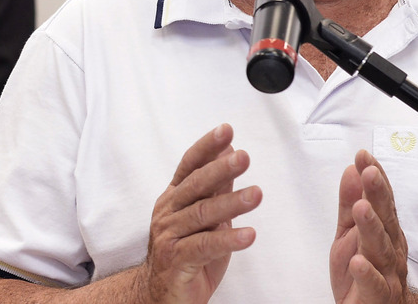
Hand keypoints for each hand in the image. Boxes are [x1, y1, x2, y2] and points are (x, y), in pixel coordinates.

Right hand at [138, 123, 261, 303]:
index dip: (208, 147)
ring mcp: (169, 236)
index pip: (190, 164)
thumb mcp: (205, 215)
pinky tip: (249, 234)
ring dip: (232, 203)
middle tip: (244, 158)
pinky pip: (205, 247)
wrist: (161, 295)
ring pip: (202, 214)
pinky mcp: (176, 261)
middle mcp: (168, 212)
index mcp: (174, 196)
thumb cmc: (186, 250)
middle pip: (196, 185)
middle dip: (221, 169)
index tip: (226, 130)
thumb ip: (216, 186)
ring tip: (256, 194)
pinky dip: (228, 240)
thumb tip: (231, 152)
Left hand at [330, 150, 411, 303]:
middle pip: (385, 218)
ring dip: (371, 227)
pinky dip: (367, 273)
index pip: (381, 199)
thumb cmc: (365, 273)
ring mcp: (387, 273)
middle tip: (369, 172)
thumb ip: (350, 202)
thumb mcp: (350, 233)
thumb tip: (351, 170)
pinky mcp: (378, 297)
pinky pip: (374, 285)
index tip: (364, 156)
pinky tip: (358, 261)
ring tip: (361, 208)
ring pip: (381, 248)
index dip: (374, 177)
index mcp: (385, 230)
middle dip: (377, 194)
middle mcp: (390, 249)